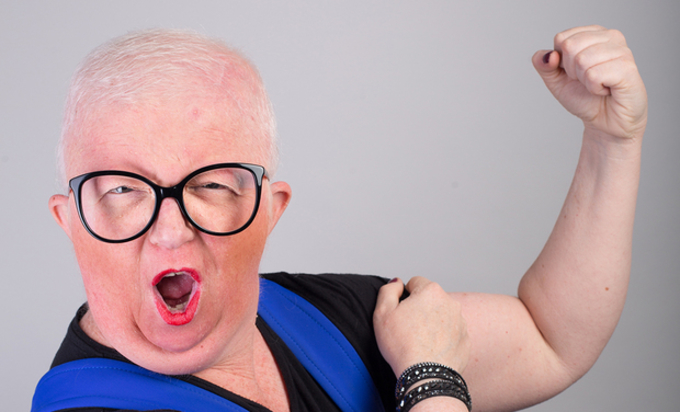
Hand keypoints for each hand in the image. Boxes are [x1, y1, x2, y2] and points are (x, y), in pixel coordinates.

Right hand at [373, 277, 469, 376]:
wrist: (426, 376)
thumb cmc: (402, 345)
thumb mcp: (382, 313)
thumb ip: (388, 291)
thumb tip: (397, 283)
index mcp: (431, 291)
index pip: (415, 282)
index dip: (404, 296)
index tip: (400, 313)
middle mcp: (450, 302)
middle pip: (430, 299)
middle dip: (420, 308)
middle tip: (408, 329)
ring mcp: (461, 321)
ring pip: (442, 315)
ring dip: (432, 323)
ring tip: (420, 341)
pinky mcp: (465, 339)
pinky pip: (451, 333)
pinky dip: (442, 338)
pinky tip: (431, 350)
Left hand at [533, 25, 646, 140]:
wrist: (605, 122)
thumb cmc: (585, 97)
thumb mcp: (556, 80)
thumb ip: (544, 65)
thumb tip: (549, 55)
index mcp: (593, 33)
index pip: (562, 38)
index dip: (561, 62)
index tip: (575, 72)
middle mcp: (610, 36)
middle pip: (570, 46)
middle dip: (572, 71)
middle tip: (588, 80)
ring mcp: (622, 50)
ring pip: (582, 60)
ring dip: (584, 81)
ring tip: (598, 84)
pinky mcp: (628, 68)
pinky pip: (594, 75)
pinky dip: (594, 88)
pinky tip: (606, 90)